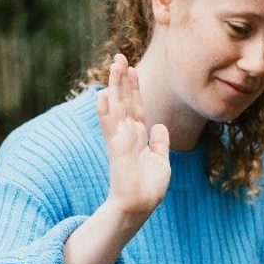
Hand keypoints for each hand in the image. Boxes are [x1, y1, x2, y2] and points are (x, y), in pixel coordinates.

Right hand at [96, 53, 170, 218]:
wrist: (140, 206)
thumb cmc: (149, 188)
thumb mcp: (161, 162)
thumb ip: (160, 143)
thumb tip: (160, 127)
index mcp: (138, 136)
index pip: (136, 106)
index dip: (134, 88)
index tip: (133, 68)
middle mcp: (128, 134)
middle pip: (124, 101)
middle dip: (122, 79)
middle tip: (120, 56)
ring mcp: (120, 140)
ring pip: (116, 107)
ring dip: (114, 86)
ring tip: (114, 65)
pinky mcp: (116, 149)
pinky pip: (109, 127)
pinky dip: (106, 112)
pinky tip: (102, 95)